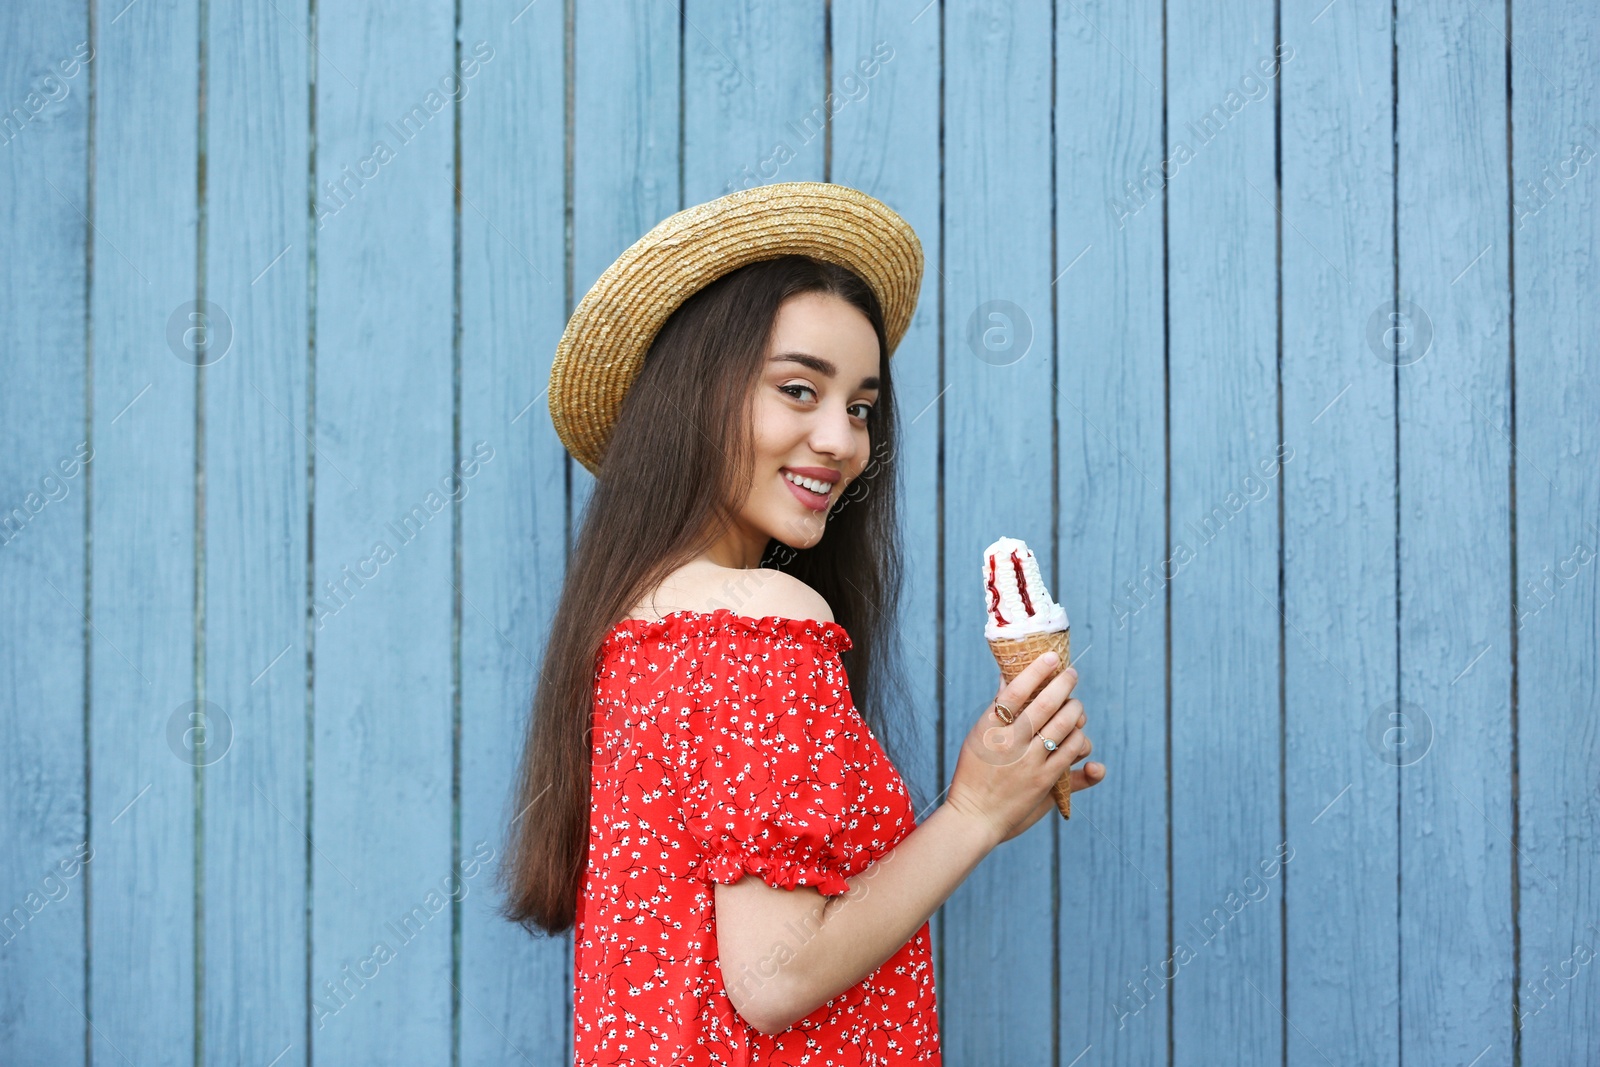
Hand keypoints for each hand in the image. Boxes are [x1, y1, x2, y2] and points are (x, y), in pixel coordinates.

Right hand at [944, 650, 1103, 847]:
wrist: (974, 817)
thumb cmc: (973, 775)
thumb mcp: (977, 739)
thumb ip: (996, 711)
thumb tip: (1009, 677)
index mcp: (989, 728)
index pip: (1015, 691)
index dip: (1037, 671)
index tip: (1052, 657)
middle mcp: (1010, 742)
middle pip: (1046, 704)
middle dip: (1064, 685)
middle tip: (1071, 674)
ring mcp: (1029, 762)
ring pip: (1064, 726)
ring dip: (1075, 710)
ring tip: (1075, 706)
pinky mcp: (1045, 781)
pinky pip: (1071, 752)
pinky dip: (1079, 740)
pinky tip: (1078, 735)